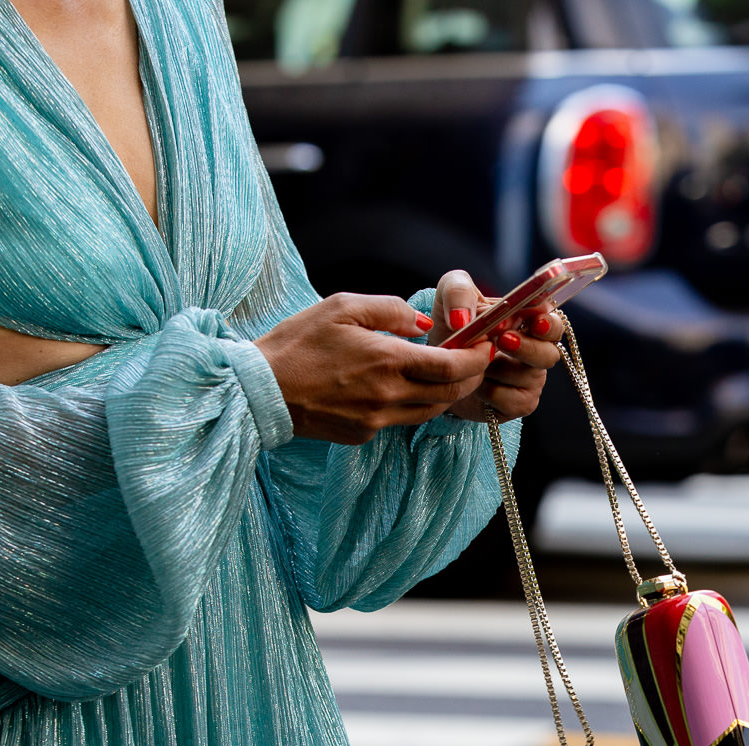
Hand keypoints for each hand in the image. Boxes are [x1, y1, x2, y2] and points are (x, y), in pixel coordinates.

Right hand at [255, 292, 492, 443]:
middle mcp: (388, 396)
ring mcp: (376, 421)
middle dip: (471, 377)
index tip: (486, 346)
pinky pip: (401, 420)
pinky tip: (406, 387)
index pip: (451, 367)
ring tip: (448, 372)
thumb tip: (424, 323)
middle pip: (450, 394)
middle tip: (477, 360)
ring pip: (430, 412)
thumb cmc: (298, 342)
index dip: (476, 358)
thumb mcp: (342, 306)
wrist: (261, 391)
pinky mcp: (363, 435)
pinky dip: (414, 404)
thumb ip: (390, 310)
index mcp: (386, 361)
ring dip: (446, 394)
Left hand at [426, 269, 563, 422]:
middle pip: (549, 354)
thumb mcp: (449, 298)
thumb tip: (462, 318)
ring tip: (473, 363)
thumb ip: (457, 292)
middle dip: (528, 348)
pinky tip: (475, 385)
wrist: (437, 368)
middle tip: (503, 341)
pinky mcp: (519, 404)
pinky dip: (489, 392)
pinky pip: (510, 400)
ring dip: (496, 369)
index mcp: (528, 322)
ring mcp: (530, 379)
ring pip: (527, 377)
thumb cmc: (452, 327)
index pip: (553, 323)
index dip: (548, 324)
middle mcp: (536, 351)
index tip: (536, 322)